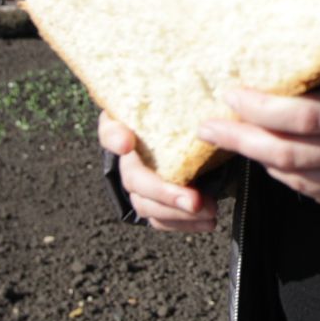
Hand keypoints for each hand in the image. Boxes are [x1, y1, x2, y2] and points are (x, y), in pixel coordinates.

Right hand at [97, 111, 219, 232]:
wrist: (192, 130)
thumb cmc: (185, 112)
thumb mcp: (185, 102)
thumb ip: (178, 97)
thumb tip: (191, 108)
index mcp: (128, 124)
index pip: (110, 129)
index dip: (115, 137)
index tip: (127, 142)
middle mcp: (128, 156)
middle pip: (135, 178)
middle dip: (163, 192)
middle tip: (193, 199)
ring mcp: (138, 181)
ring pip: (146, 205)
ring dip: (177, 212)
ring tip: (209, 211)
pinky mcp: (152, 201)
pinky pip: (159, 219)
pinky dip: (183, 223)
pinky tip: (207, 222)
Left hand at [196, 35, 319, 206]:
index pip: (300, 115)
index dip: (257, 107)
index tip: (229, 92)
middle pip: (286, 153)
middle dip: (239, 140)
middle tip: (206, 126)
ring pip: (297, 179)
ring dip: (259, 162)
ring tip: (232, 142)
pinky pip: (319, 194)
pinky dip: (290, 180)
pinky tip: (275, 165)